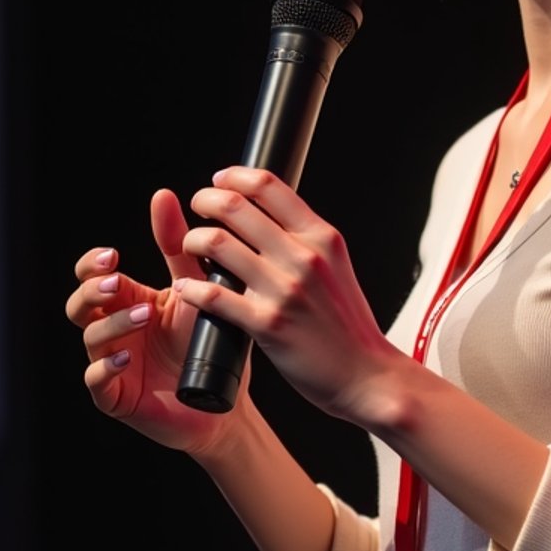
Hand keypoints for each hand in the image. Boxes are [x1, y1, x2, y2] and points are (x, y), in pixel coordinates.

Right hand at [66, 187, 253, 457]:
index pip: (93, 274)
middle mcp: (115, 329)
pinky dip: (105, 367)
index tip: (112, 254)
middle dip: (93, 289)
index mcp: (129, 300)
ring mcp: (111, 362)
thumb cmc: (208, 341)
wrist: (226, 397)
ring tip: (143, 315)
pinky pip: (96, 379)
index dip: (93, 263)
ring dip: (112, 323)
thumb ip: (178, 246)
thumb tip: (163, 196)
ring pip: (89, 337)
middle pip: (80, 303)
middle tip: (116, 279)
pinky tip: (123, 358)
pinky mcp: (115, 395)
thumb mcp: (196, 287)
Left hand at [172, 166, 401, 426]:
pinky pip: (213, 295)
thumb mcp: (336, 266)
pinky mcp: (267, 324)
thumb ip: (305, 241)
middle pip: (236, 207)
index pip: (269, 186)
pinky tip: (184, 288)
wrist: (366, 374)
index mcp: (322, 237)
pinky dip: (190, 288)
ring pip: (218, 244)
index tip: (218, 180)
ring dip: (192, 240)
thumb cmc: (347, 324)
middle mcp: (304, 256)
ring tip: (188, 246)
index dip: (234, 176)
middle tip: (197, 207)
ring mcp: (285, 290)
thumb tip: (267, 216)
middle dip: (205, 200)